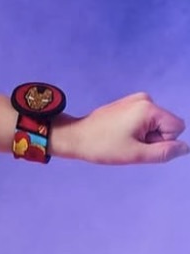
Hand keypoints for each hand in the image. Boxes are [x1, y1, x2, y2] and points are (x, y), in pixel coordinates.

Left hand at [54, 92, 188, 164]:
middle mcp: (145, 99)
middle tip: (128, 143)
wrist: (75, 137)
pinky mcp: (128, 104)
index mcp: (149, 108)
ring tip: (122, 138)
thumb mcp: (137, 154)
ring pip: (155, 124)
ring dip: (144, 135)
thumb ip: (165, 152)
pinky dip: (136, 129)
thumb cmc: (102, 146)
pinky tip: (119, 133)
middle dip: (152, 138)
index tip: (139, 144)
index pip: (176, 128)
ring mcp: (135, 100)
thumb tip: (185, 148)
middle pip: (166, 125)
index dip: (161, 142)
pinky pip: (145, 120)